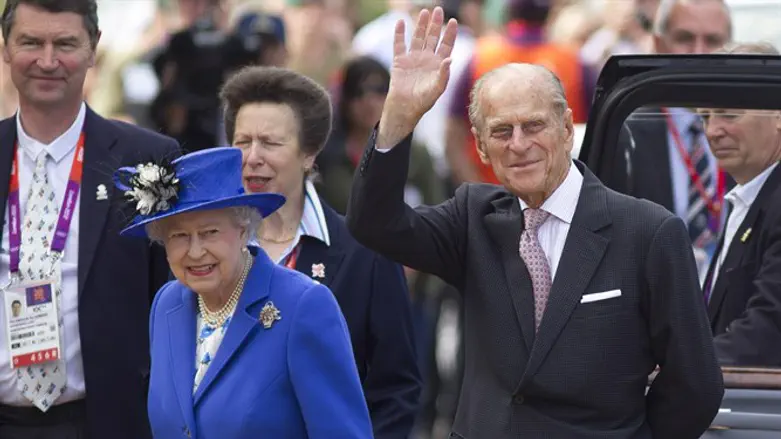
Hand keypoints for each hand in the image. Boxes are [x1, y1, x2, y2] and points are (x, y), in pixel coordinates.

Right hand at [376, 7, 457, 148]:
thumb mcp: (437, 89)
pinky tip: (401, 22)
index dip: (450, 34)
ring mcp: (412, 58)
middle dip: (435, 24)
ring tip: (424, 12)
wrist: (405, 107)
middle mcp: (426, 59)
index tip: (453, 22)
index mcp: (438, 64)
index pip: (446, 45)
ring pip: (417, 38)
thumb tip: (450, 58)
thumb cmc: (423, 101)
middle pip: (432, 37)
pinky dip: (399, 34)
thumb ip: (444, 74)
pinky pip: (399, 44)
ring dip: (420, 25)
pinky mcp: (399, 61)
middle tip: (438, 10)